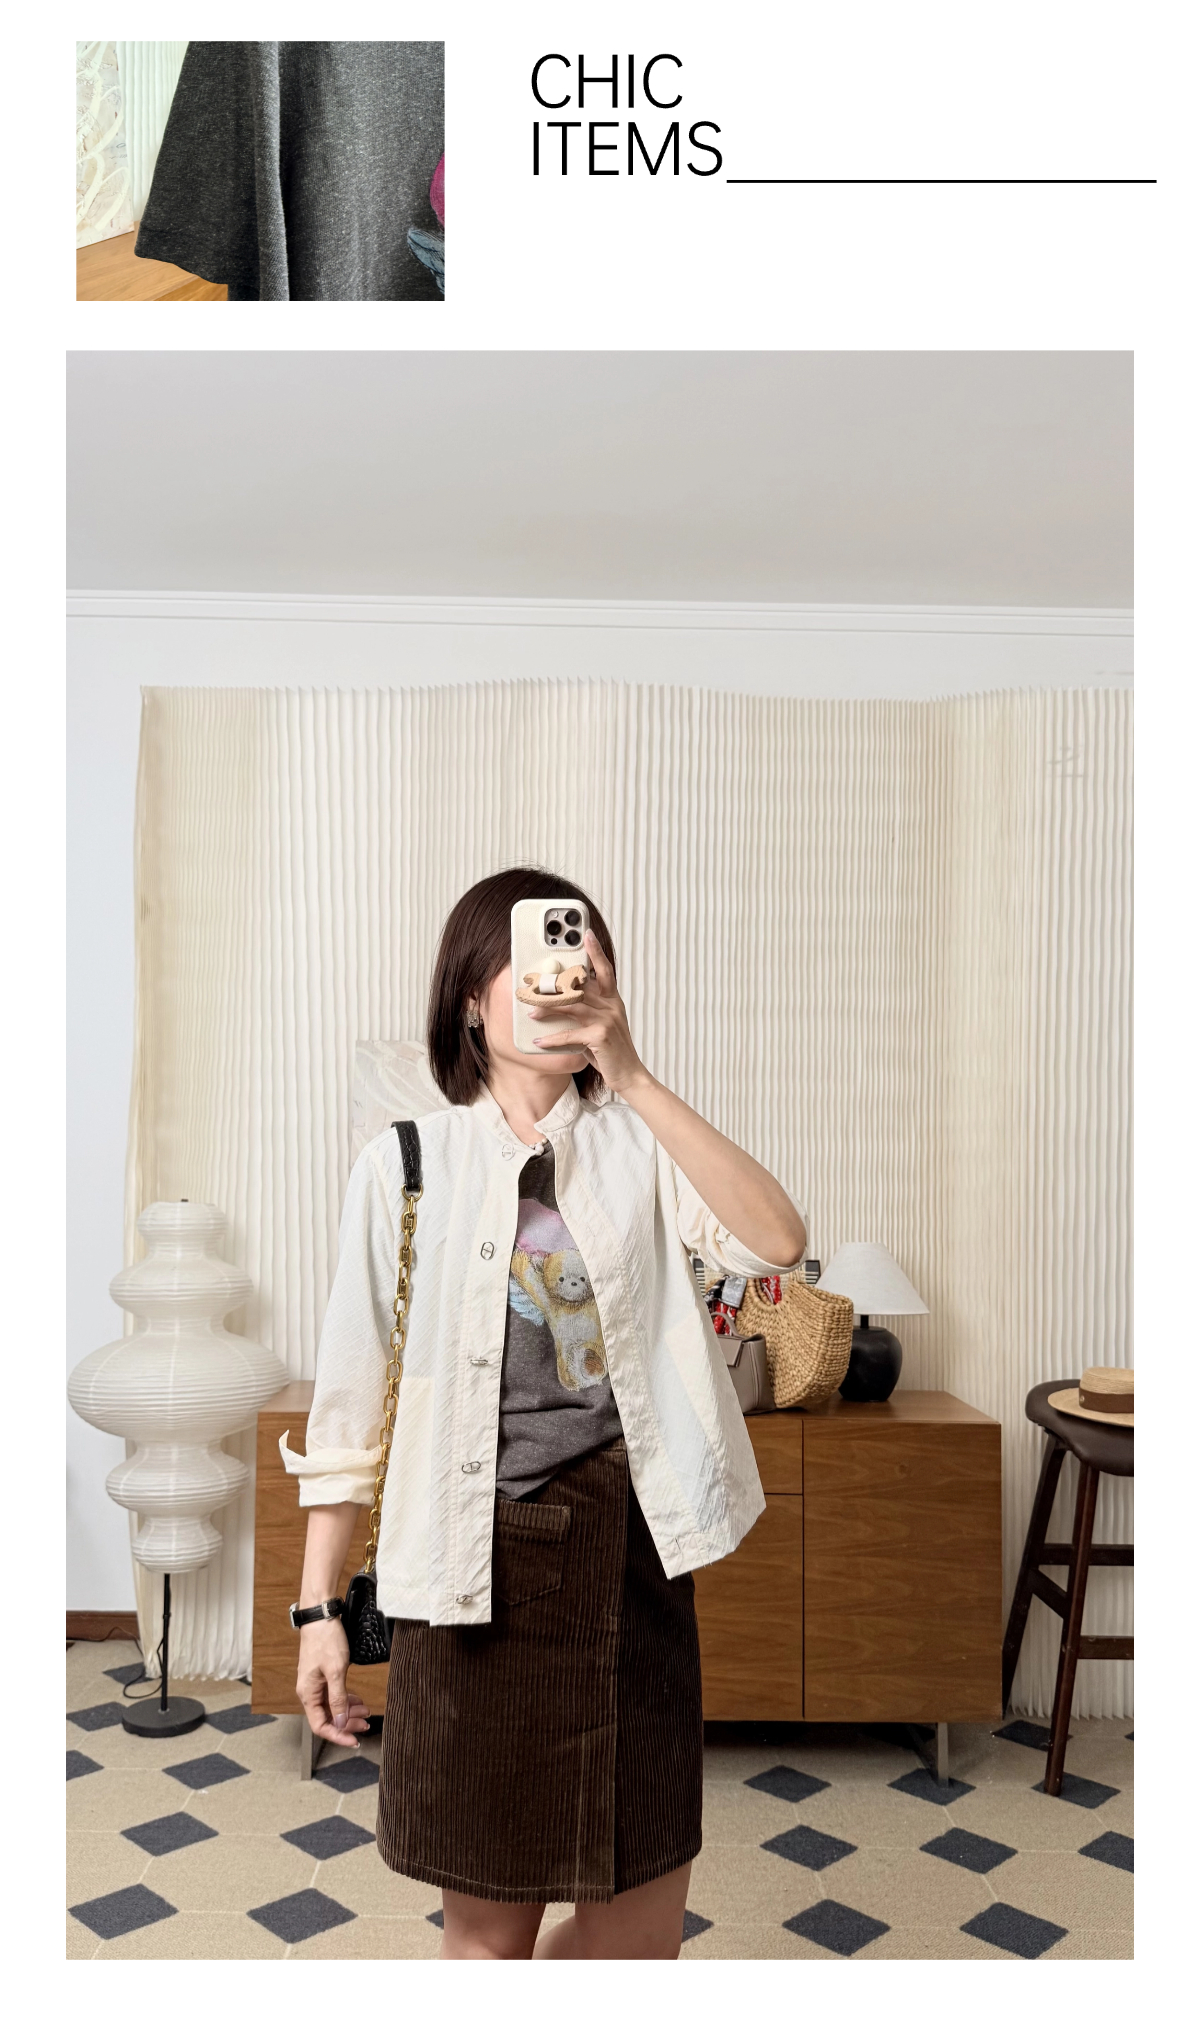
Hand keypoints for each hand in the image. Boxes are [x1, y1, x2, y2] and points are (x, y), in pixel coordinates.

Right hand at [295, 1619, 369, 1747]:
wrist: (321, 1616)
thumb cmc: (325, 1640)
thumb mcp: (336, 1671)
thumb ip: (338, 1699)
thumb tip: (341, 1723)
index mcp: (308, 1694)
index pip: (321, 1726)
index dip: (338, 1735)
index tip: (354, 1740)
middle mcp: (309, 1692)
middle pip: (328, 1718)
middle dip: (347, 1724)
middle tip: (366, 1725)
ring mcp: (315, 1683)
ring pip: (332, 1707)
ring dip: (349, 1712)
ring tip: (366, 1713)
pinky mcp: (322, 1676)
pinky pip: (333, 1695)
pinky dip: (346, 1700)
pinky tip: (358, 1700)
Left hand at [527, 929, 648, 1095]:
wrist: (629, 1075)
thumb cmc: (611, 1051)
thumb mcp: (602, 1025)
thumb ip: (588, 1010)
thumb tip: (562, 1000)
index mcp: (613, 1001)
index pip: (604, 970)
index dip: (596, 951)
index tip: (586, 934)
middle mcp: (611, 1007)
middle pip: (579, 987)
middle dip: (554, 985)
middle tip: (533, 982)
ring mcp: (607, 1020)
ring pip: (572, 1006)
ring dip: (548, 1008)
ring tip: (531, 1010)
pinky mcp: (600, 1037)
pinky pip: (570, 1034)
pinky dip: (552, 1038)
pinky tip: (539, 1040)